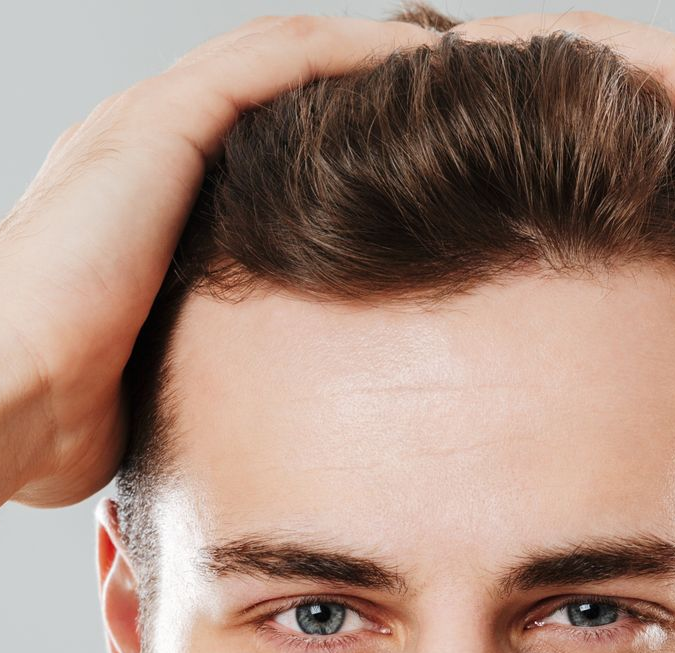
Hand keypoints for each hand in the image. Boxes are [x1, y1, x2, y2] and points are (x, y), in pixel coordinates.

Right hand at [0, 14, 439, 507]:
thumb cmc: (64, 414)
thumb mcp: (164, 380)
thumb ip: (208, 368)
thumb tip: (260, 427)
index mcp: (147, 206)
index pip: (260, 147)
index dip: (342, 143)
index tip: (425, 166)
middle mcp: (147, 151)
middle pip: (279, 89)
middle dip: (368, 86)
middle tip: (458, 98)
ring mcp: (148, 129)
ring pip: (284, 56)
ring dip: (374, 56)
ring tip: (460, 66)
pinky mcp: (161, 126)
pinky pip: (275, 60)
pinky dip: (352, 53)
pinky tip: (424, 61)